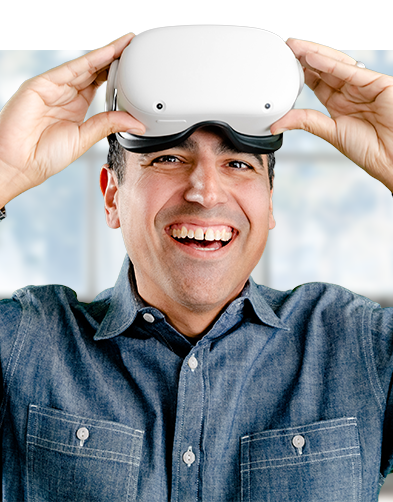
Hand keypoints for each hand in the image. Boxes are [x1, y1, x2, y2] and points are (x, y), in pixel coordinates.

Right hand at [0, 33, 144, 205]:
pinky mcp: (41, 84)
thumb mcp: (84, 138)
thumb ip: (108, 125)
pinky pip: (70, 68)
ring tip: (126, 45)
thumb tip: (135, 122)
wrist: (20, 164)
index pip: (100, 83)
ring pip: (84, 65)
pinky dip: (90, 60)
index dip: (117, 74)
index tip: (135, 67)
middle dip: (114, 58)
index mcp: (76, 106)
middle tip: (134, 48)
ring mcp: (53, 87)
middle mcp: (65, 93)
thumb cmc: (45, 155)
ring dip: (106, 54)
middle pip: (94, 70)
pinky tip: (107, 53)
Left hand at [271, 38, 392, 191]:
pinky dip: (331, 64)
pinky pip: (351, 71)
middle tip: (287, 49)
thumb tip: (276, 123)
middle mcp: (352, 92)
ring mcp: (364, 86)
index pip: (318, 81)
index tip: (284, 65)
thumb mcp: (331, 133)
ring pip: (337, 65)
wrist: (391, 159)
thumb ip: (306, 122)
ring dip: (316, 55)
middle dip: (306, 57)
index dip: (302, 71)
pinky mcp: (378, 84)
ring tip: (296, 48)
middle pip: (325, 68)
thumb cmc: (369, 149)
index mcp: (340, 104)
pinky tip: (314, 58)